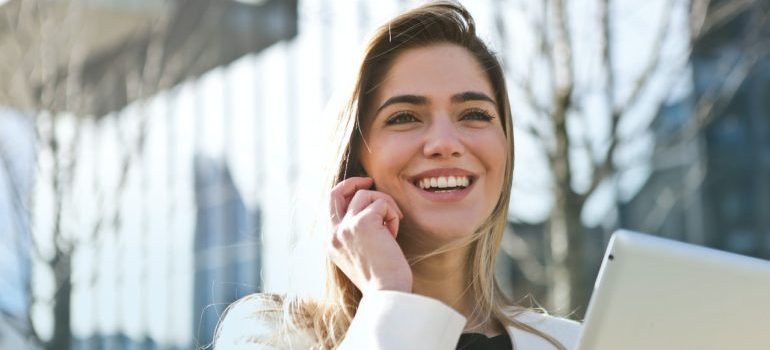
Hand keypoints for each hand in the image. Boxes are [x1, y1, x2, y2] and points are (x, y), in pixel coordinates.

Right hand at [328, 177, 412, 293]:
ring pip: (366, 195)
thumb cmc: (381, 278)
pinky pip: (382, 203)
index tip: (362, 190)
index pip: (331, 207)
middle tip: (370, 181)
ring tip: (392, 226)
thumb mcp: (360, 255)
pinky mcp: (363, 223)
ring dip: (385, 205)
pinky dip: (392, 215)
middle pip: (336, 192)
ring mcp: (346, 227)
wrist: (386, 292)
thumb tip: (368, 209)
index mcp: (331, 243)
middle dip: (354, 182)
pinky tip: (394, 234)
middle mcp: (334, 234)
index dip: (346, 193)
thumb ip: (356, 234)